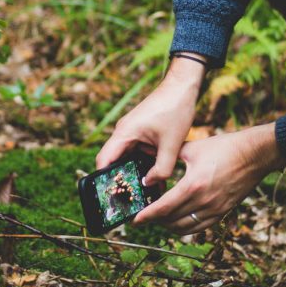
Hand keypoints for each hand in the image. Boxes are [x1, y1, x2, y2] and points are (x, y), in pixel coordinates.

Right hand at [95, 55, 206, 186]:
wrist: (183, 86)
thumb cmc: (175, 109)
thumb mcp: (171, 144)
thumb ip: (161, 169)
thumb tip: (150, 184)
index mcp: (124, 133)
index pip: (103, 160)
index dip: (103, 179)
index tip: (109, 196)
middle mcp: (124, 132)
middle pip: (113, 161)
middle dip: (119, 179)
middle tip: (127, 200)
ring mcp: (132, 131)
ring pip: (126, 157)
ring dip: (133, 171)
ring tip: (141, 192)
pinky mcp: (141, 131)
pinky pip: (136, 151)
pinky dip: (141, 163)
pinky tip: (153, 176)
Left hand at [133, 123, 284, 233]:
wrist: (254, 155)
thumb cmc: (224, 148)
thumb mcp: (193, 148)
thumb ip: (169, 157)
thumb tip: (148, 157)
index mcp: (193, 185)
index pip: (164, 207)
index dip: (147, 215)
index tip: (135, 219)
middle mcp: (204, 202)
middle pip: (172, 220)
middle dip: (155, 220)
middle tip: (143, 216)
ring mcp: (215, 210)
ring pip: (185, 228)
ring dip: (169, 226)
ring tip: (158, 218)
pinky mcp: (223, 212)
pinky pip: (199, 227)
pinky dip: (185, 227)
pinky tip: (178, 220)